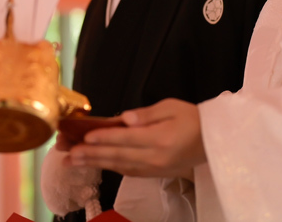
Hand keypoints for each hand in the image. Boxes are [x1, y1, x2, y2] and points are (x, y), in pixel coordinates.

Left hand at [66, 98, 205, 177]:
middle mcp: (154, 157)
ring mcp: (154, 169)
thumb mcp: (172, 107)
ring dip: (94, 163)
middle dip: (89, 154)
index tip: (84, 137)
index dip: (104, 138)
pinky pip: (127, 171)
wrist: (214, 142)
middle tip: (67, 153)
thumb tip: (125, 118)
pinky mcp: (154, 174)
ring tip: (72, 160)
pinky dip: (109, 167)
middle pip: (117, 156)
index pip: (126, 138)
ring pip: (119, 166)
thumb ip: (147, 114)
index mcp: (160, 139)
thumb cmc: (192, 119)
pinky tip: (95, 163)